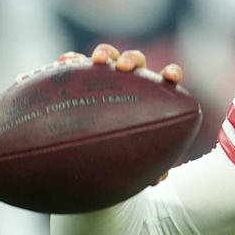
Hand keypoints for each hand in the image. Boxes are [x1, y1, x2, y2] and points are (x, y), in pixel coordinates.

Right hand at [58, 43, 182, 184]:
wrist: (94, 146)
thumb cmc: (124, 149)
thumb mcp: (137, 158)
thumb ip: (148, 165)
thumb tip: (158, 180)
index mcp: (150, 94)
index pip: (165, 78)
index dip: (170, 73)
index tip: (171, 77)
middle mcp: (129, 80)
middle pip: (135, 60)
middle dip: (132, 60)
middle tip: (125, 68)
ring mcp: (104, 75)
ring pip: (107, 56)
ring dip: (104, 54)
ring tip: (98, 61)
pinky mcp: (80, 76)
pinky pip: (74, 64)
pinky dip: (71, 61)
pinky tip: (63, 63)